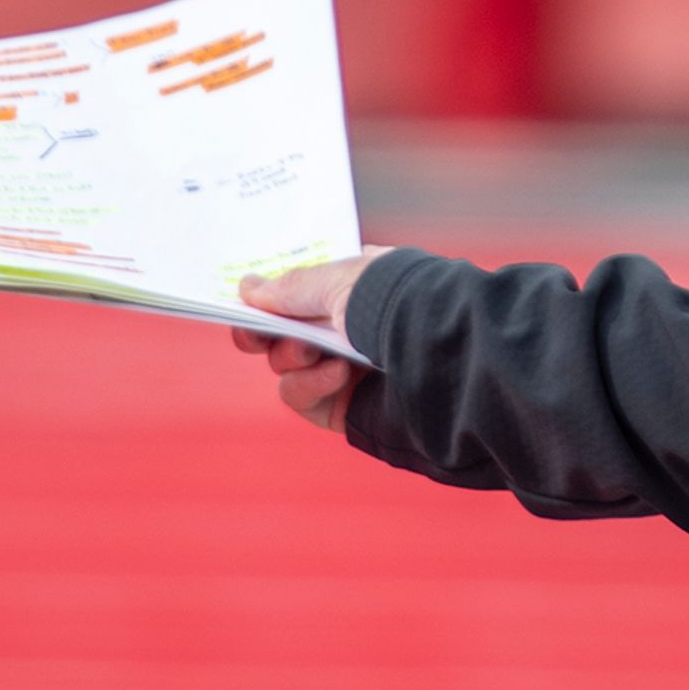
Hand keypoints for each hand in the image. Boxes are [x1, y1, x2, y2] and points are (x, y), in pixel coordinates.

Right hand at [231, 251, 388, 432]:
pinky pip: (301, 398)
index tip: (242, 299)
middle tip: (255, 332)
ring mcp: (350, 369)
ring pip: (286, 366)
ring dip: (289, 357)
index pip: (301, 289)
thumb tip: (247, 288)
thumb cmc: (397, 303)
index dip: (268, 296)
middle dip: (267, 331)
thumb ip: (290, 287)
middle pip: (284, 332)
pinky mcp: (346, 408)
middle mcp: (352, 327)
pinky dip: (308, 385)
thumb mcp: (339, 281)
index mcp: (358, 286)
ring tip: (312, 351)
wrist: (446, 355)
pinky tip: (337, 375)